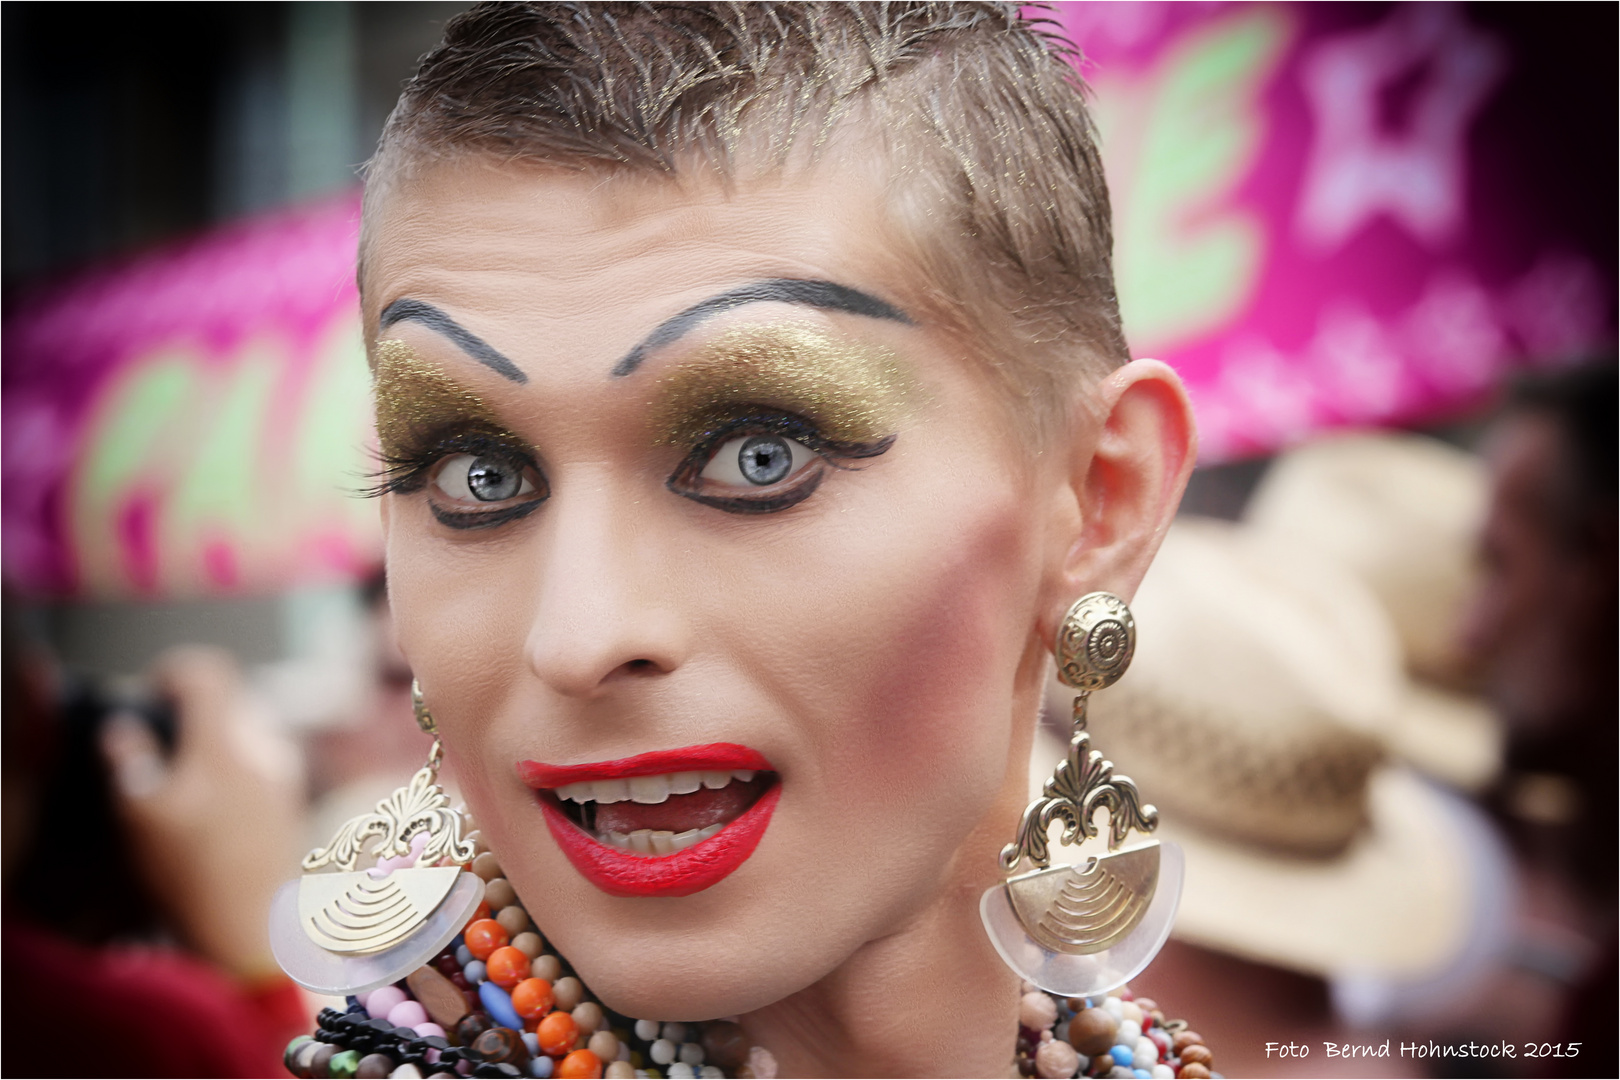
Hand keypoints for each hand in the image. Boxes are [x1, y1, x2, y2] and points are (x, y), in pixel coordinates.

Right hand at [100, 647, 305, 978]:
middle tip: (158, 738)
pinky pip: (260, 760)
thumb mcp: (142, 817)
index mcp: (226, 741)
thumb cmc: (192, 873)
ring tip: (181, 775)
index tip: (149, 695)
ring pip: (246, 730)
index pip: (208, 672)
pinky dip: (233, 765)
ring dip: (213, 738)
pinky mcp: (291, 800)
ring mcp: (284, 773)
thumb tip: (123, 728)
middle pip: (229, 699)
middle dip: (192, 709)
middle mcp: (265, 748)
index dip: (172, 672)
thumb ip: (130, 762)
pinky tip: (210, 803)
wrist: (254, 929)